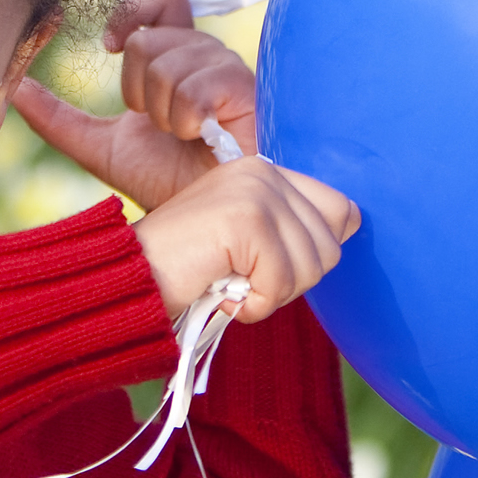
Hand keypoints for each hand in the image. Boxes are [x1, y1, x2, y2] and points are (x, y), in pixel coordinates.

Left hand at [12, 0, 256, 210]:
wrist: (205, 222)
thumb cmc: (166, 184)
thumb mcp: (101, 150)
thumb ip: (60, 121)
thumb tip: (17, 93)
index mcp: (178, 57)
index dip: (133, 10)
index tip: (109, 46)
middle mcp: (206, 57)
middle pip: (150, 39)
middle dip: (137, 90)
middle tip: (157, 125)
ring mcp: (230, 71)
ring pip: (168, 64)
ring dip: (162, 113)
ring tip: (182, 137)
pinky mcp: (247, 91)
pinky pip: (194, 87)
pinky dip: (185, 120)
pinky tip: (200, 138)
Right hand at [131, 157, 360, 321]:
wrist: (125, 280)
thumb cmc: (186, 272)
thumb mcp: (248, 244)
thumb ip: (293, 229)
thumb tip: (352, 221)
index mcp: (266, 171)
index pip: (341, 210)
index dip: (313, 253)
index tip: (266, 265)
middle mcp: (263, 171)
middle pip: (330, 247)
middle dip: (290, 282)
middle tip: (242, 281)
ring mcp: (254, 191)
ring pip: (311, 268)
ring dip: (271, 295)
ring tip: (229, 285)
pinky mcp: (244, 218)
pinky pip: (281, 282)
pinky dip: (254, 305)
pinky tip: (221, 295)